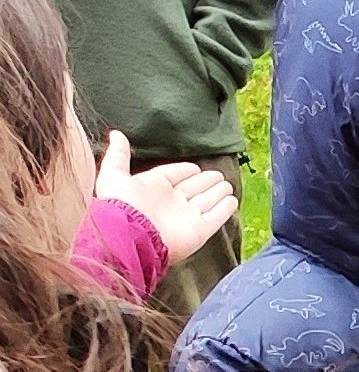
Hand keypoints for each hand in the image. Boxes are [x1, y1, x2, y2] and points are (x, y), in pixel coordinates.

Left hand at [93, 132, 237, 262]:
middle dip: (206, 181)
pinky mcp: (199, 230)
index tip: (195, 167)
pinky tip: (232, 200)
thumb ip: (118, 155)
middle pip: (193, 188)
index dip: (185, 170)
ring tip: (227, 184)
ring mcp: (187, 216)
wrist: (128, 237)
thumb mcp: (114, 174)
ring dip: (217, 192)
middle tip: (218, 175)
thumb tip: (116, 133)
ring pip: (207, 200)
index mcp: (154, 188)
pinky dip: (225, 209)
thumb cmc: (120, 205)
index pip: (174, 175)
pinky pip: (216, 217)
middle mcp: (172, 202)